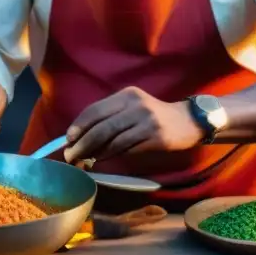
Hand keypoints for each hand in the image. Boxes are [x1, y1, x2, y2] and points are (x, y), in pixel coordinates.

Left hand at [64, 86, 203, 162]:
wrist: (188, 121)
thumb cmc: (154, 116)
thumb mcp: (133, 107)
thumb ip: (111, 117)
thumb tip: (82, 136)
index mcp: (127, 95)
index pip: (95, 109)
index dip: (79, 125)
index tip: (68, 139)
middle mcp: (136, 105)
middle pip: (101, 126)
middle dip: (83, 143)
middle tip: (71, 155)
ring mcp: (147, 121)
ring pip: (113, 140)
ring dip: (95, 152)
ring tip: (84, 160)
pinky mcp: (156, 137)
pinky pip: (127, 149)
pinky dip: (111, 155)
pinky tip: (103, 159)